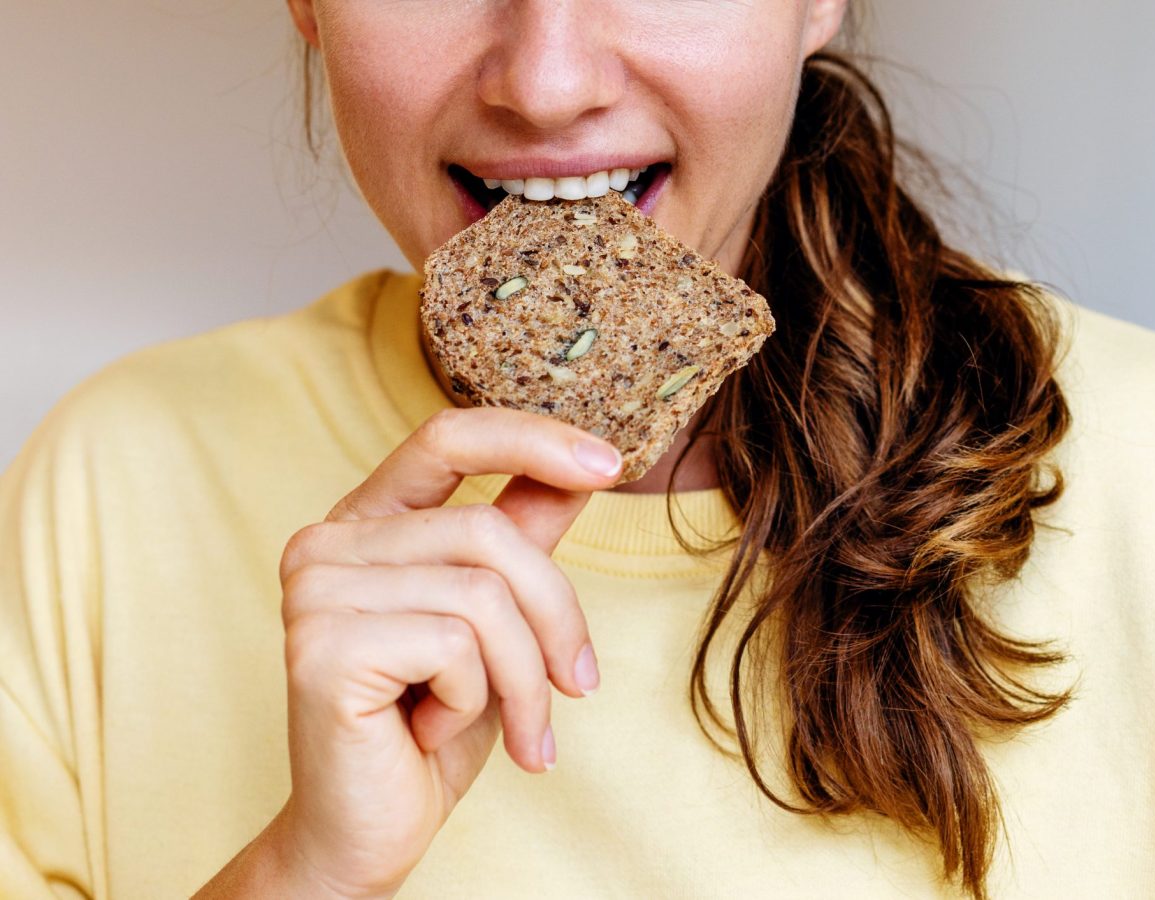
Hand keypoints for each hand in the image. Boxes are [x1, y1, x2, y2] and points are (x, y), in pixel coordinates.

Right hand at [274, 407, 622, 897]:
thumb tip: (582, 468)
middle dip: (556, 618)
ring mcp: (315, 588)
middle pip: (489, 534)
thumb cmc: (433, 724)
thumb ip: (523, 540)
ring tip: (522, 729)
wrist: (370, 830)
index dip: (532, 437)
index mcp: (368, 521)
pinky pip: (455, 645)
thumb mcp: (498, 622)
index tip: (611, 463)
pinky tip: (432, 730)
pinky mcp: (321, 645)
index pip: (448, 438)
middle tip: (576, 687)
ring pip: (483, 595)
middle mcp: (328, 541)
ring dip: (526, 677)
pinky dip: (474, 701)